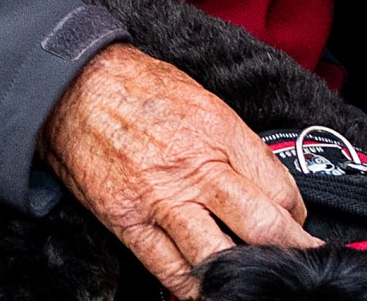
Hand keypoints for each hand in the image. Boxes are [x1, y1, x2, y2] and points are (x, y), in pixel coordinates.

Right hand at [41, 44, 313, 294]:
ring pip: (220, 257)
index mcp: (217, 131)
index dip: (296, 216)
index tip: (294, 225)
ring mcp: (159, 198)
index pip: (282, 191)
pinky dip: (194, 286)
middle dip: (289, 251)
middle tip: (297, 261)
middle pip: (263, 228)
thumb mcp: (201, 99)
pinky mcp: (126, 220)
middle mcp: (193, 167)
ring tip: (254, 276)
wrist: (69, 85)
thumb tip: (270, 189)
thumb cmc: (136, 88)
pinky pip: (169, 269)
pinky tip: (207, 285)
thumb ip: (237, 144)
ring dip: (244, 273)